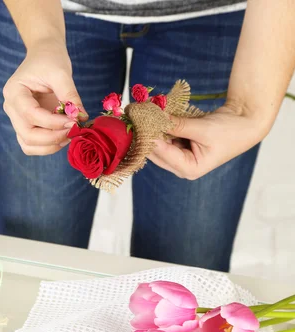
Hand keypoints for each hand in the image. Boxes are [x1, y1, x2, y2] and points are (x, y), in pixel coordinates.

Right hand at [2, 42, 87, 155]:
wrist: (44, 56)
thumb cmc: (50, 60)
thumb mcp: (61, 73)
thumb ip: (70, 95)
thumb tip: (81, 117)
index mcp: (14, 92)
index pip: (31, 115)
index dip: (53, 122)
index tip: (74, 121)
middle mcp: (11, 108)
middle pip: (27, 135)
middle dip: (53, 137)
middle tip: (74, 129)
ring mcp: (16, 119)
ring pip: (28, 145)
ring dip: (50, 145)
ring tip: (70, 134)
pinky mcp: (26, 125)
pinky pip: (32, 145)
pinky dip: (48, 146)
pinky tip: (63, 136)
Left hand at [148, 105, 267, 179]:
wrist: (246, 122)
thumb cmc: (230, 130)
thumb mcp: (203, 128)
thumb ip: (177, 125)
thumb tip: (155, 118)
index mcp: (190, 169)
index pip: (162, 154)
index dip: (149, 137)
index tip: (140, 120)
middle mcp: (182, 167)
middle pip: (156, 152)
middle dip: (147, 134)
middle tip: (137, 115)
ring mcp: (180, 158)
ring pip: (158, 144)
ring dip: (153, 129)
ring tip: (144, 112)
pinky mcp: (180, 147)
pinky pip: (165, 137)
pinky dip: (161, 127)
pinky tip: (155, 114)